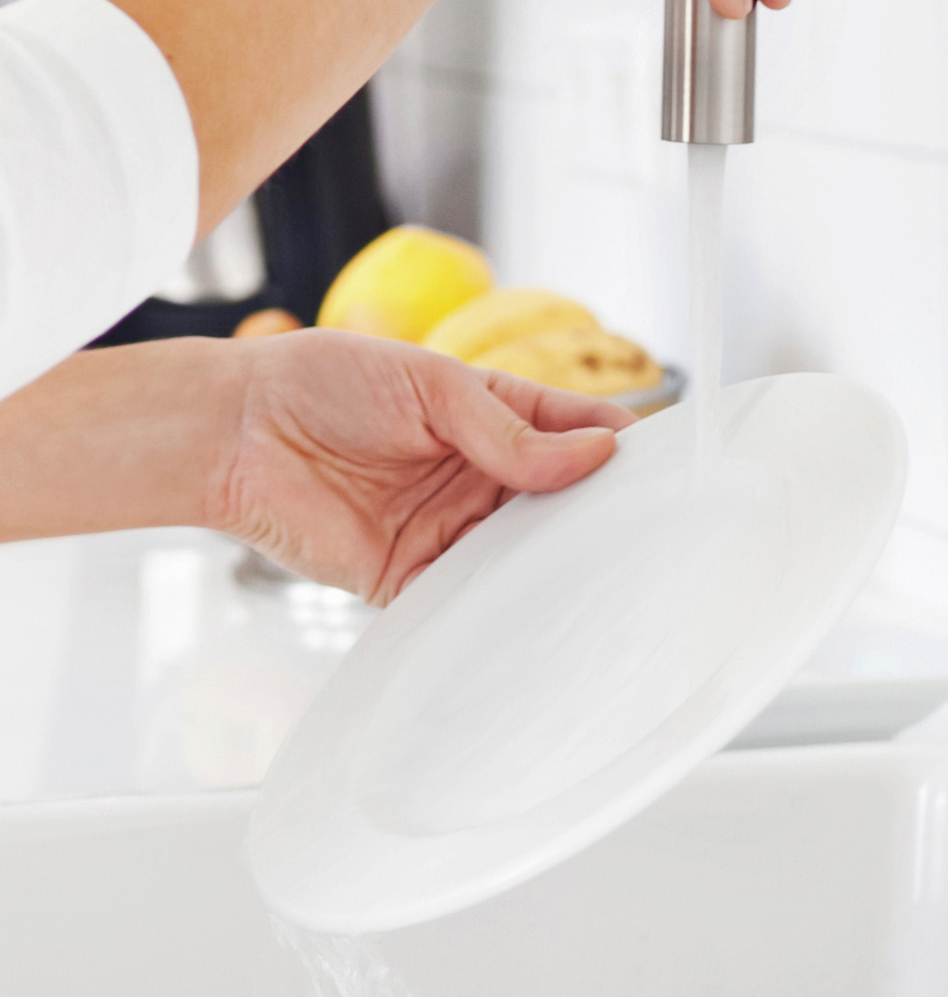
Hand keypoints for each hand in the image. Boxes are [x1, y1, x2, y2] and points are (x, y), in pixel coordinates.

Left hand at [211, 331, 632, 602]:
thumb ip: (510, 429)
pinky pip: (472, 601)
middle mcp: (487, 478)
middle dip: (606, 518)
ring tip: (609, 578)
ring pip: (531, 557)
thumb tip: (596, 453)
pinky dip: (504, 610)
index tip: (667, 470)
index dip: (625, 450)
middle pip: (569, 504)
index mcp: (500, 418)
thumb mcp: (430, 385)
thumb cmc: (322, 382)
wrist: (231, 432)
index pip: (583, 433)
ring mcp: (456, 530)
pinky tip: (537, 614)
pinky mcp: (416, 579)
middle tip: (654, 535)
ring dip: (563, 568)